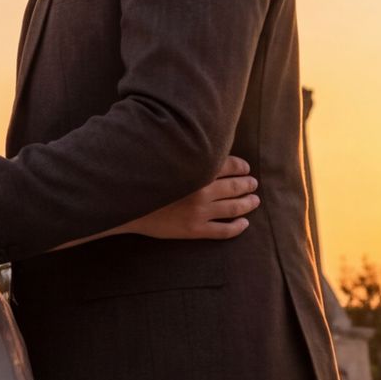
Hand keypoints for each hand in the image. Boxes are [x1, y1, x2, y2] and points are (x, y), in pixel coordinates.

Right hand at [119, 157, 257, 240]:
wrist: (126, 205)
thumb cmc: (144, 178)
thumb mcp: (165, 159)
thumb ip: (185, 155)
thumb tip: (203, 149)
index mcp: (195, 170)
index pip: (227, 165)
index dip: (240, 166)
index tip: (246, 167)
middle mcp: (202, 190)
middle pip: (234, 186)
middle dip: (247, 184)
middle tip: (253, 184)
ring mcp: (200, 211)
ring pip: (233, 208)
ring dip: (247, 203)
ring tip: (254, 201)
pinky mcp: (195, 229)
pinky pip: (224, 230)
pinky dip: (238, 227)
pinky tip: (244, 223)